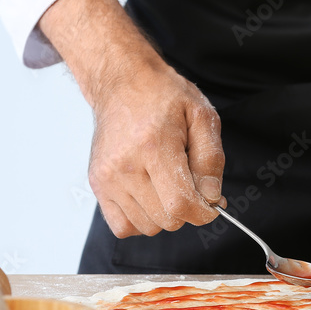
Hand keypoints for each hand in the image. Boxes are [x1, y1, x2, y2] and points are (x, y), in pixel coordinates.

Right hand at [40, 0, 223, 236]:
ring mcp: (107, 178)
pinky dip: (142, 219)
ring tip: (167, 183)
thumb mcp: (202, 117)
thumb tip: (213, 198)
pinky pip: (123, 227)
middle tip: (189, 184)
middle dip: (187, 210)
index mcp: (154, 147)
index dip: (204, 212)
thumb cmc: (164, 97)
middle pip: (167, 220)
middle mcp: (125, 166)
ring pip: (148, 227)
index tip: (211, 203)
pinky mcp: (97, 184)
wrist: (122, 82)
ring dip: (165, 214)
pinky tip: (150, 196)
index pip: (180, 205)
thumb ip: (211, 160)